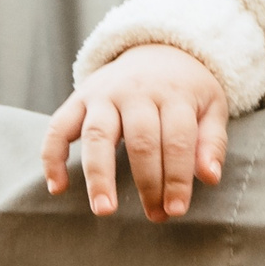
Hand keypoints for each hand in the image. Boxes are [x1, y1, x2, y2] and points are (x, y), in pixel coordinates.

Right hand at [42, 45, 229, 221]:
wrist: (157, 48)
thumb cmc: (187, 89)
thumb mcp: (212, 106)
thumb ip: (212, 141)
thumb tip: (210, 177)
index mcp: (174, 94)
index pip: (177, 141)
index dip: (177, 178)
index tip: (177, 209)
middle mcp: (136, 92)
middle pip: (141, 141)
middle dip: (148, 183)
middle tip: (155, 216)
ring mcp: (103, 94)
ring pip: (97, 135)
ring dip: (99, 175)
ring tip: (104, 210)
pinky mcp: (78, 99)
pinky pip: (57, 127)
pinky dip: (52, 157)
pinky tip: (57, 188)